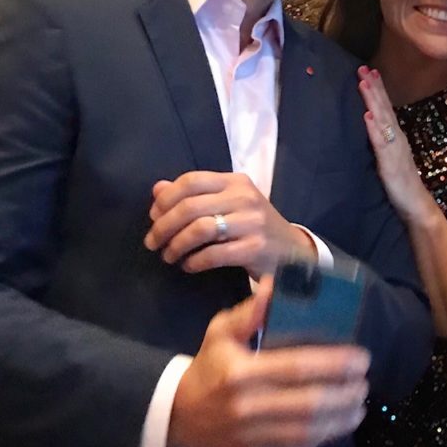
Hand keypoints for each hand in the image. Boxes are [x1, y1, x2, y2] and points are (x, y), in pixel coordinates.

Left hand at [145, 171, 315, 278]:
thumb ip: (195, 195)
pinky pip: (213, 254)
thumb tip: (158, 189)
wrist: (293, 251)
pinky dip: (194, 262)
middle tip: (152, 242)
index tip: (153, 217)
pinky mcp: (255, 248)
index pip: (191, 180)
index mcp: (236, 182)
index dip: (165, 199)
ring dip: (176, 245)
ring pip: (199, 229)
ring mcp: (252, 223)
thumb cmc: (254, 226)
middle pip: (190, 206)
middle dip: (163, 226)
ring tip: (169, 256)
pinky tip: (189, 265)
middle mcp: (245, 197)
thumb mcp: (228, 204)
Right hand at [168, 279, 369, 446]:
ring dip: (342, 419)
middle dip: (346, 393)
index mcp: (239, 373)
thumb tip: (277, 285)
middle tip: (364, 381)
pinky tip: (338, 423)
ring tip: (359, 404)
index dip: (335, 363)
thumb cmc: (210, 366)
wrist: (180, 414)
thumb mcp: (221, 331)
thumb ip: (250, 311)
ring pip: (308, 432)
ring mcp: (250, 437)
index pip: (297, 367)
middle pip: (309, 404)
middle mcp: (246, 407)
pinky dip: (323, 438)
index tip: (361, 358)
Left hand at [357, 67, 432, 222]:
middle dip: (374, 87)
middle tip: (363, 67)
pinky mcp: (390, 163)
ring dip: (373, 100)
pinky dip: (374, 128)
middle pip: (384, 108)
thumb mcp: (389, 159)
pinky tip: (368, 115)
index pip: (386, 109)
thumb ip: (382, 145)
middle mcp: (397, 138)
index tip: (369, 71)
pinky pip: (381, 143)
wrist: (416, 205)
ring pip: (382, 120)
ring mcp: (395, 149)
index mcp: (396, 137)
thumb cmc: (401, 184)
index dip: (377, 90)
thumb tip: (370, 130)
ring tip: (364, 83)